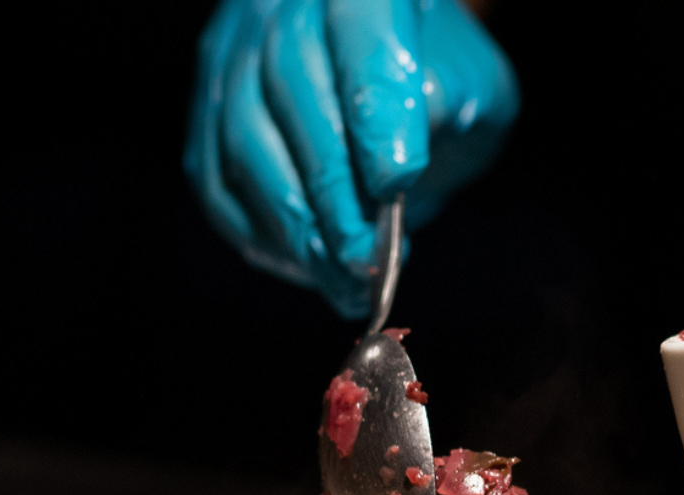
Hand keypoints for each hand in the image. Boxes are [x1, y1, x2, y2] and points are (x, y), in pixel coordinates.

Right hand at [187, 0, 516, 318]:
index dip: (376, 111)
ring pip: (244, 138)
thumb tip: (397, 164)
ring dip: (294, 223)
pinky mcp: (209, 103)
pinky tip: (303, 265)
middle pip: (292, 88)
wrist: (388, 61)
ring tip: (343, 279)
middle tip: (367, 258)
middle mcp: (285, 5)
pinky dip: (256, 229)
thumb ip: (453, 107)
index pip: (364, 33)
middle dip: (332, 188)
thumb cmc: (438, 76)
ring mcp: (235, 50)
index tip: (397, 182)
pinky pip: (214, 175)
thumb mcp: (474, 84)